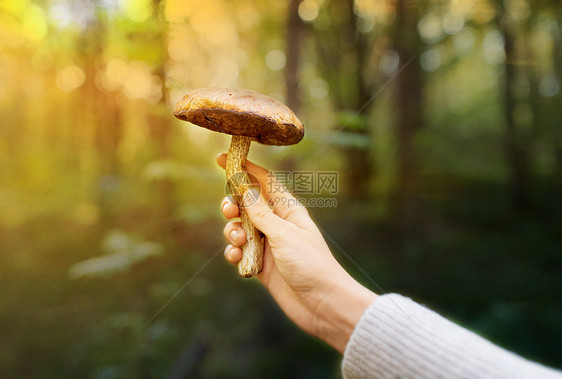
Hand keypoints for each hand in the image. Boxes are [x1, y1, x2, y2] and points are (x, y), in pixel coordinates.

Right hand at [217, 153, 376, 352]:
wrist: (322, 303)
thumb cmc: (311, 264)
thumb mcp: (284, 234)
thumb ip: (261, 213)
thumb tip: (245, 188)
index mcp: (288, 210)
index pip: (263, 181)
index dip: (244, 168)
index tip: (221, 158)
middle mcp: (277, 224)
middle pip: (246, 204)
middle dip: (233, 205)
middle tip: (229, 211)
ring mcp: (268, 244)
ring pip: (240, 228)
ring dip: (233, 232)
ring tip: (239, 241)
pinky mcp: (262, 265)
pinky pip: (240, 252)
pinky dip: (234, 253)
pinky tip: (237, 258)